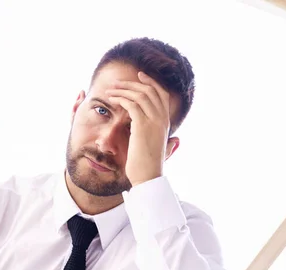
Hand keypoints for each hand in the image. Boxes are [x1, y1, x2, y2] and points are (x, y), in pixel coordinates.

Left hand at [104, 71, 171, 186]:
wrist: (148, 177)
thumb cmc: (148, 165)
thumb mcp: (157, 147)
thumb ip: (162, 139)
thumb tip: (174, 141)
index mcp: (166, 122)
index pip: (161, 94)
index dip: (150, 82)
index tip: (139, 76)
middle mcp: (162, 119)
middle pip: (150, 90)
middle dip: (132, 83)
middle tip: (117, 82)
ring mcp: (154, 121)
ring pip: (140, 95)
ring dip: (123, 89)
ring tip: (110, 90)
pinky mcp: (142, 126)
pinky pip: (132, 104)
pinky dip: (121, 98)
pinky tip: (112, 99)